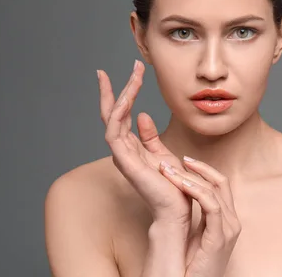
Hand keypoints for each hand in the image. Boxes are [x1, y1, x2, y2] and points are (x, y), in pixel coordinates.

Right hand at [97, 60, 192, 224]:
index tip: (127, 73)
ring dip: (119, 96)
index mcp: (131, 147)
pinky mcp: (126, 162)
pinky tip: (125, 99)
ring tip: (130, 77)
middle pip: (110, 115)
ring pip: (112, 119)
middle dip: (109, 91)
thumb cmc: (173, 185)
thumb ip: (150, 136)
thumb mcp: (163, 153)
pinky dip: (118, 114)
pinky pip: (115, 133)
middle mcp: (123, 150)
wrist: (177, 210)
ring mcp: (122, 156)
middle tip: (104, 71)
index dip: (120, 94)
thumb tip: (143, 115)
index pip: (120, 116)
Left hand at [159, 158, 241, 276]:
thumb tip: (181, 196)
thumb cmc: (190, 268)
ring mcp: (229, 229)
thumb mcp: (195, 236)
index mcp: (227, 220)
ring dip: (190, 177)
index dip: (204, 170)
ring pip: (215, 190)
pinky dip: (196, 191)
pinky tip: (180, 185)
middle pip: (221, 182)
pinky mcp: (220, 238)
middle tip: (177, 160)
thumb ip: (195, 217)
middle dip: (199, 168)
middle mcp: (232, 222)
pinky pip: (212, 206)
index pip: (220, 185)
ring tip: (168, 171)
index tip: (185, 161)